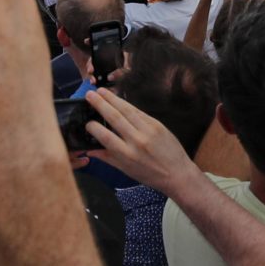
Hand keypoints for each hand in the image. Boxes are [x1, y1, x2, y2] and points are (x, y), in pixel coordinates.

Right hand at [79, 87, 204, 196]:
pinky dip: (127, 104)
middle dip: (100, 104)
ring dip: (112, 98)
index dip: (93, 128)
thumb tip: (89, 150)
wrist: (177, 173)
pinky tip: (118, 98)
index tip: (87, 122)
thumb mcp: (126, 170)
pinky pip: (139, 112)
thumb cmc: (150, 175)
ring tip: (101, 90)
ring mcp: (148, 130)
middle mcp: (137, 141)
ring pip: (127, 110)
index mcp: (127, 155)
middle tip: (89, 94)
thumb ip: (107, 158)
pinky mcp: (157, 124)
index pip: (105, 137)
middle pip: (115, 118)